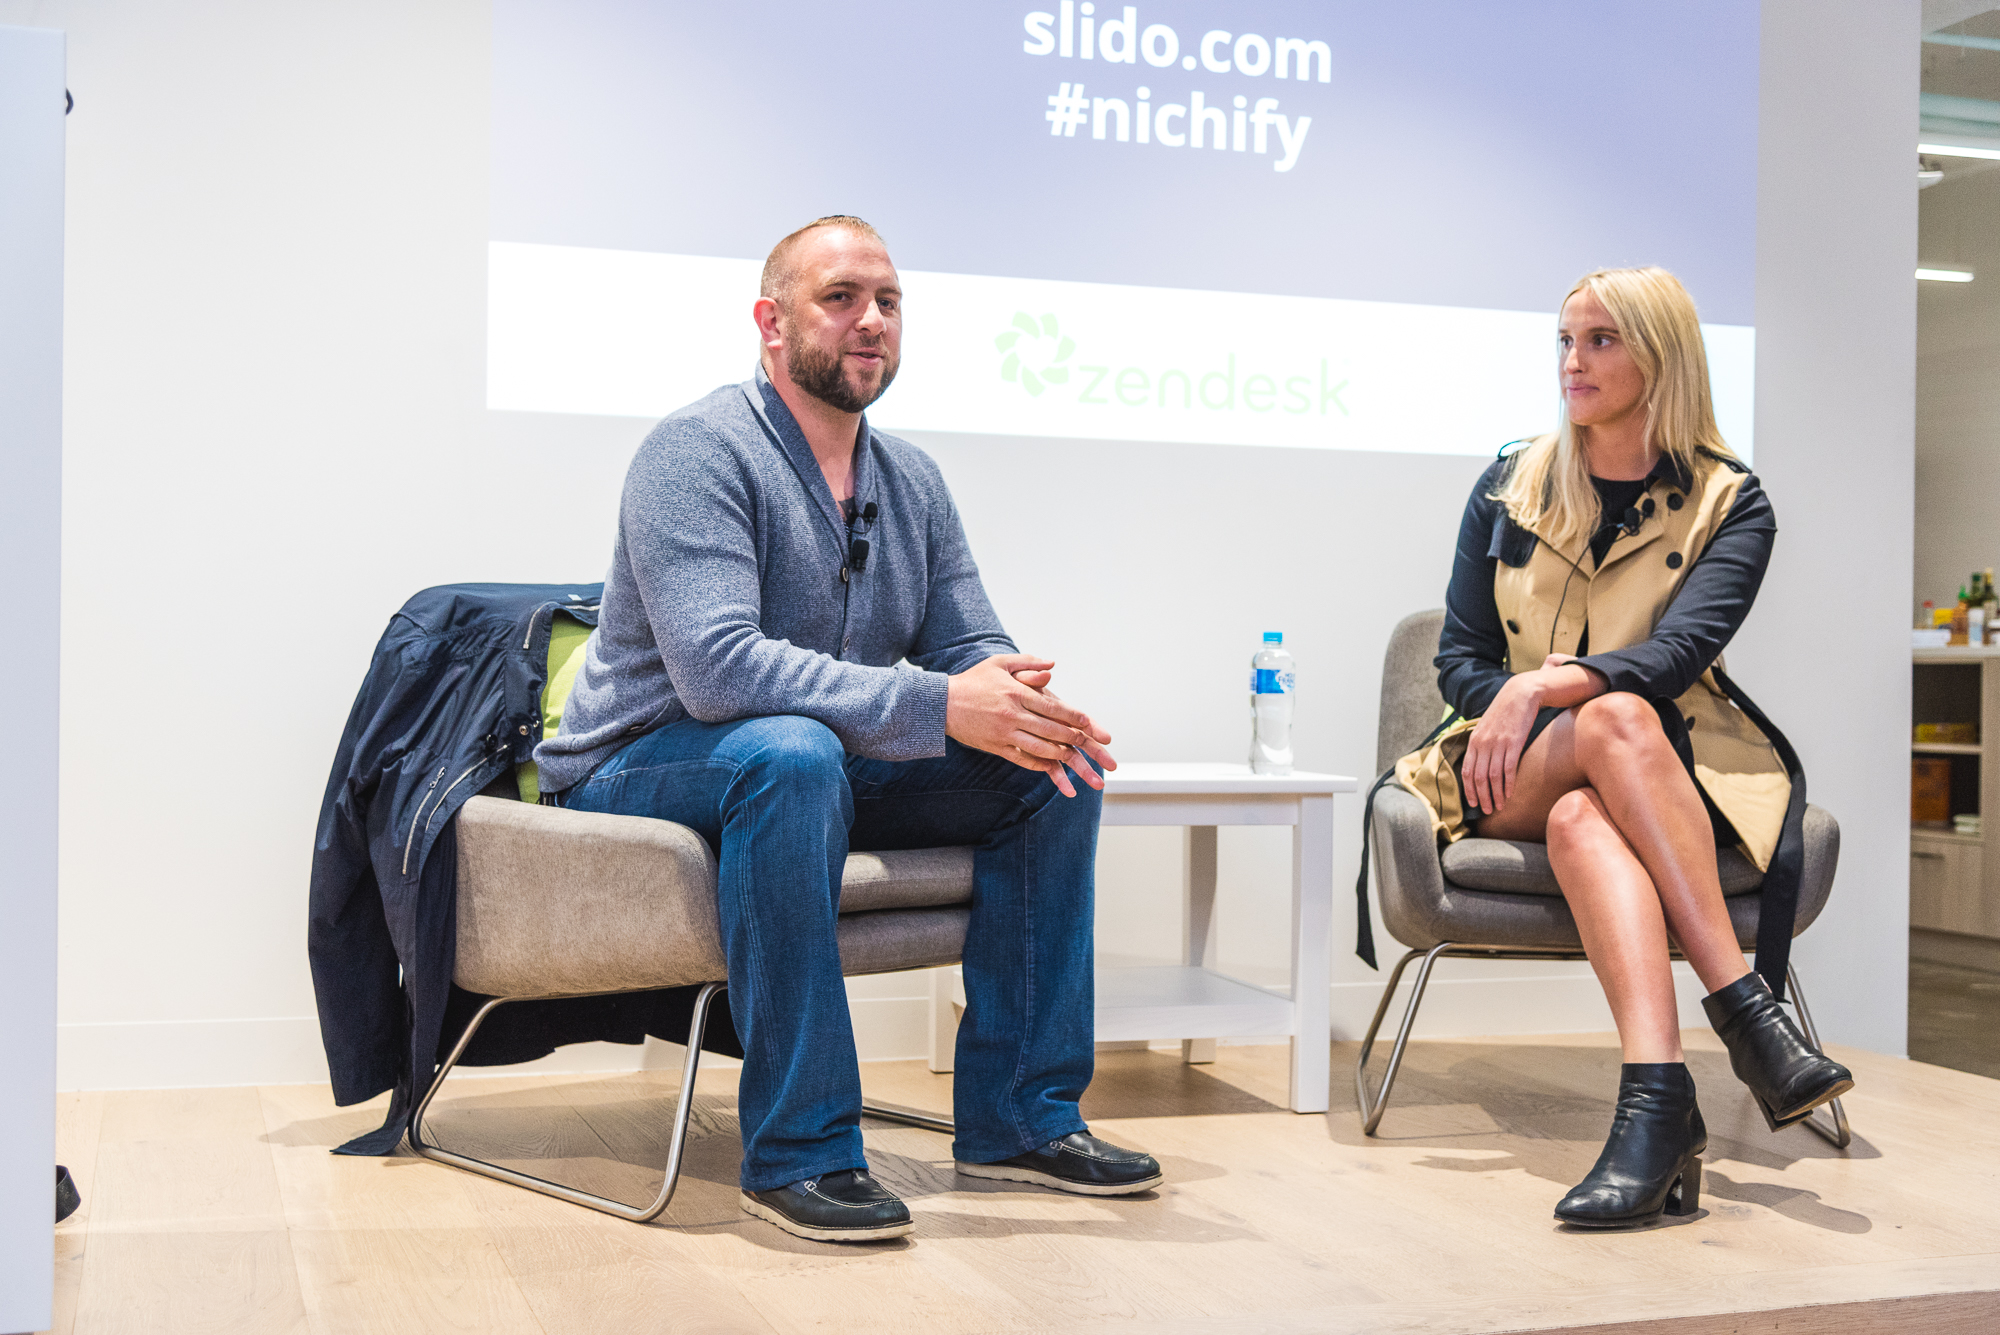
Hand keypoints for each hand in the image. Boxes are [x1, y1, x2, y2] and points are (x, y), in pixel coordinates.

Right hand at [945, 654, 1115, 796]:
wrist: (942, 703)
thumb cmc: (974, 681)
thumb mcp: (1000, 663)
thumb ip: (1028, 663)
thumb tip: (1052, 665)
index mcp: (1017, 693)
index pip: (1054, 707)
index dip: (1075, 717)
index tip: (1090, 724)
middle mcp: (1013, 714)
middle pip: (1052, 730)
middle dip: (1075, 740)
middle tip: (1093, 747)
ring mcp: (1004, 733)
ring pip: (1040, 748)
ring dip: (1061, 755)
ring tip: (1076, 760)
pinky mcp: (996, 747)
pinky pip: (1022, 759)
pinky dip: (1039, 765)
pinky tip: (1052, 768)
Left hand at [1461, 670, 1548, 815]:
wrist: (1520, 694)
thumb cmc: (1504, 712)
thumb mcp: (1485, 727)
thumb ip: (1480, 744)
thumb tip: (1478, 764)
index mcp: (1474, 741)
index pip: (1466, 771)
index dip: (1469, 790)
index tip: (1473, 804)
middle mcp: (1483, 744)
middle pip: (1478, 778)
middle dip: (1482, 797)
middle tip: (1487, 811)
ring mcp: (1498, 743)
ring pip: (1493, 777)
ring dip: (1495, 795)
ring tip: (1498, 807)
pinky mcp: (1513, 743)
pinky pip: (1508, 769)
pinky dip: (1508, 784)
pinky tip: (1509, 794)